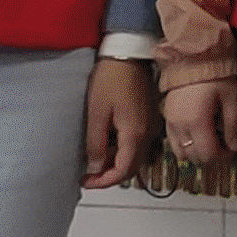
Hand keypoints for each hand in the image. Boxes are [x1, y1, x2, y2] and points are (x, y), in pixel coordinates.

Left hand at [82, 55, 158, 189]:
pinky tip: (107, 145)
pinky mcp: (147, 118)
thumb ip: (96, 144)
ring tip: (94, 160)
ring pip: (135, 157)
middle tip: (89, 175)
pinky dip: (122, 151)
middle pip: (132, 168)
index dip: (104, 181)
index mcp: (135, 134)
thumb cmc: (112, 78)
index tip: (87, 181)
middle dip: (110, 176)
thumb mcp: (96, 113)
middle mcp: (147, 133)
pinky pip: (137, 144)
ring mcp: (150, 126)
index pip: (123, 171)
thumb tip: (95, 168)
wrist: (128, 54)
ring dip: (116, 164)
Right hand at [161, 71, 236, 168]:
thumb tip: (234, 146)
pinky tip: (197, 133)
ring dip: (196, 153)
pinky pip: (173, 141)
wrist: (192, 56)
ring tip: (210, 141)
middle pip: (194, 157)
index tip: (232, 150)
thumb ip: (233, 125)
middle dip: (211, 156)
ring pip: (181, 153)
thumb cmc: (214, 73)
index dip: (223, 157)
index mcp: (196, 121)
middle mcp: (180, 125)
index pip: (208, 154)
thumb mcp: (231, 98)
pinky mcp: (166, 117)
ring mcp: (170, 122)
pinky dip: (185, 144)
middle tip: (223, 147)